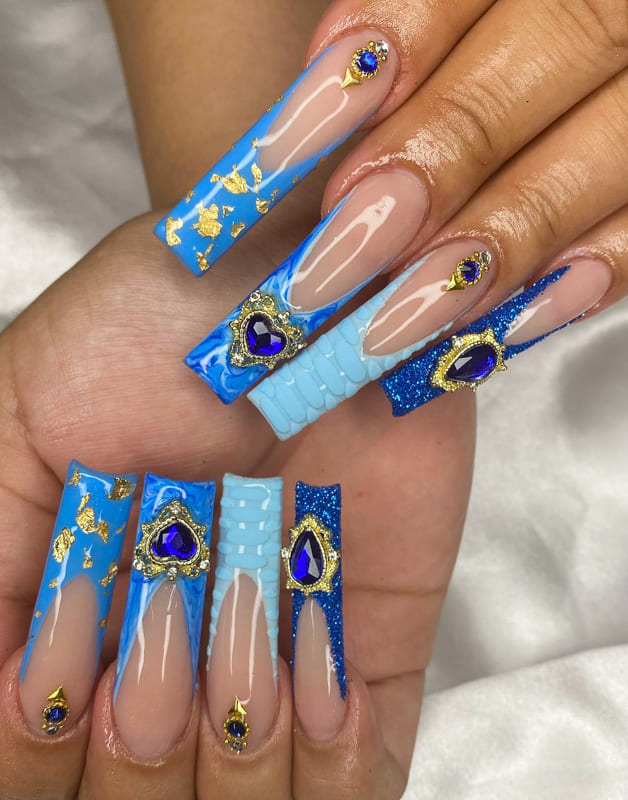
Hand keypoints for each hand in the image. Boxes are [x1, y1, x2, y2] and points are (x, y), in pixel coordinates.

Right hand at [0, 212, 473, 798]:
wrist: (294, 283)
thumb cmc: (147, 333)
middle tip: (172, 595)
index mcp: (81, 623)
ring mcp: (279, 661)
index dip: (42, 748)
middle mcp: (174, 657)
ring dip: (240, 741)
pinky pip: (369, 781)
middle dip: (145, 739)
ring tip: (255, 611)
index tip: (66, 660)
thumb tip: (11, 692)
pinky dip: (336, 765)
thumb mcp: (18, 428)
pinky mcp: (373, 650)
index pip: (44, 767)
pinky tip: (321, 677)